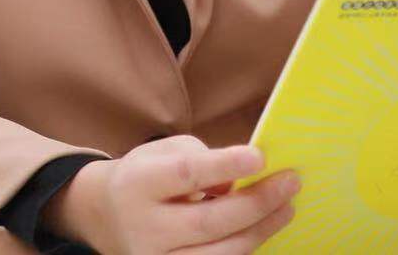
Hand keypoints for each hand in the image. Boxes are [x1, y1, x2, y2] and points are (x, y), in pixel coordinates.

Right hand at [48, 136, 297, 254]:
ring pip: (220, 253)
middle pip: (209, 221)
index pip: (184, 175)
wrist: (105, 216)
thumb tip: (239, 183)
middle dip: (256, 203)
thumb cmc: (145, 176)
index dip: (224, 166)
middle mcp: (144, 228)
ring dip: (261, 230)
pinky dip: (245, 246)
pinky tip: (262, 227)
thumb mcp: (161, 153)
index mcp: (136, 185)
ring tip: (287, 207)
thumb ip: (199, 159)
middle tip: (291, 182)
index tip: (259, 156)